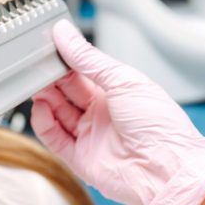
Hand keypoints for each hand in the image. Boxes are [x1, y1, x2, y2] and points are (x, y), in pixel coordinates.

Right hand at [31, 19, 204, 204]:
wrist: (166, 170)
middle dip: (52, 78)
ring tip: (37, 85)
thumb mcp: (123, 80)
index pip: (83, 72)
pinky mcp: (80, 159)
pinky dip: (44, 123)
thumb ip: (89, 59)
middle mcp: (102, 114)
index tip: (50, 46)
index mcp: (117, 92)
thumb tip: (66, 34)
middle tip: (39, 65)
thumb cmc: (159, 126)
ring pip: (58, 113)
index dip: (66, 60)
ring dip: (45, 98)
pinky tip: (41, 109)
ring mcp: (91, 136)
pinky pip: (54, 138)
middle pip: (67, 92)